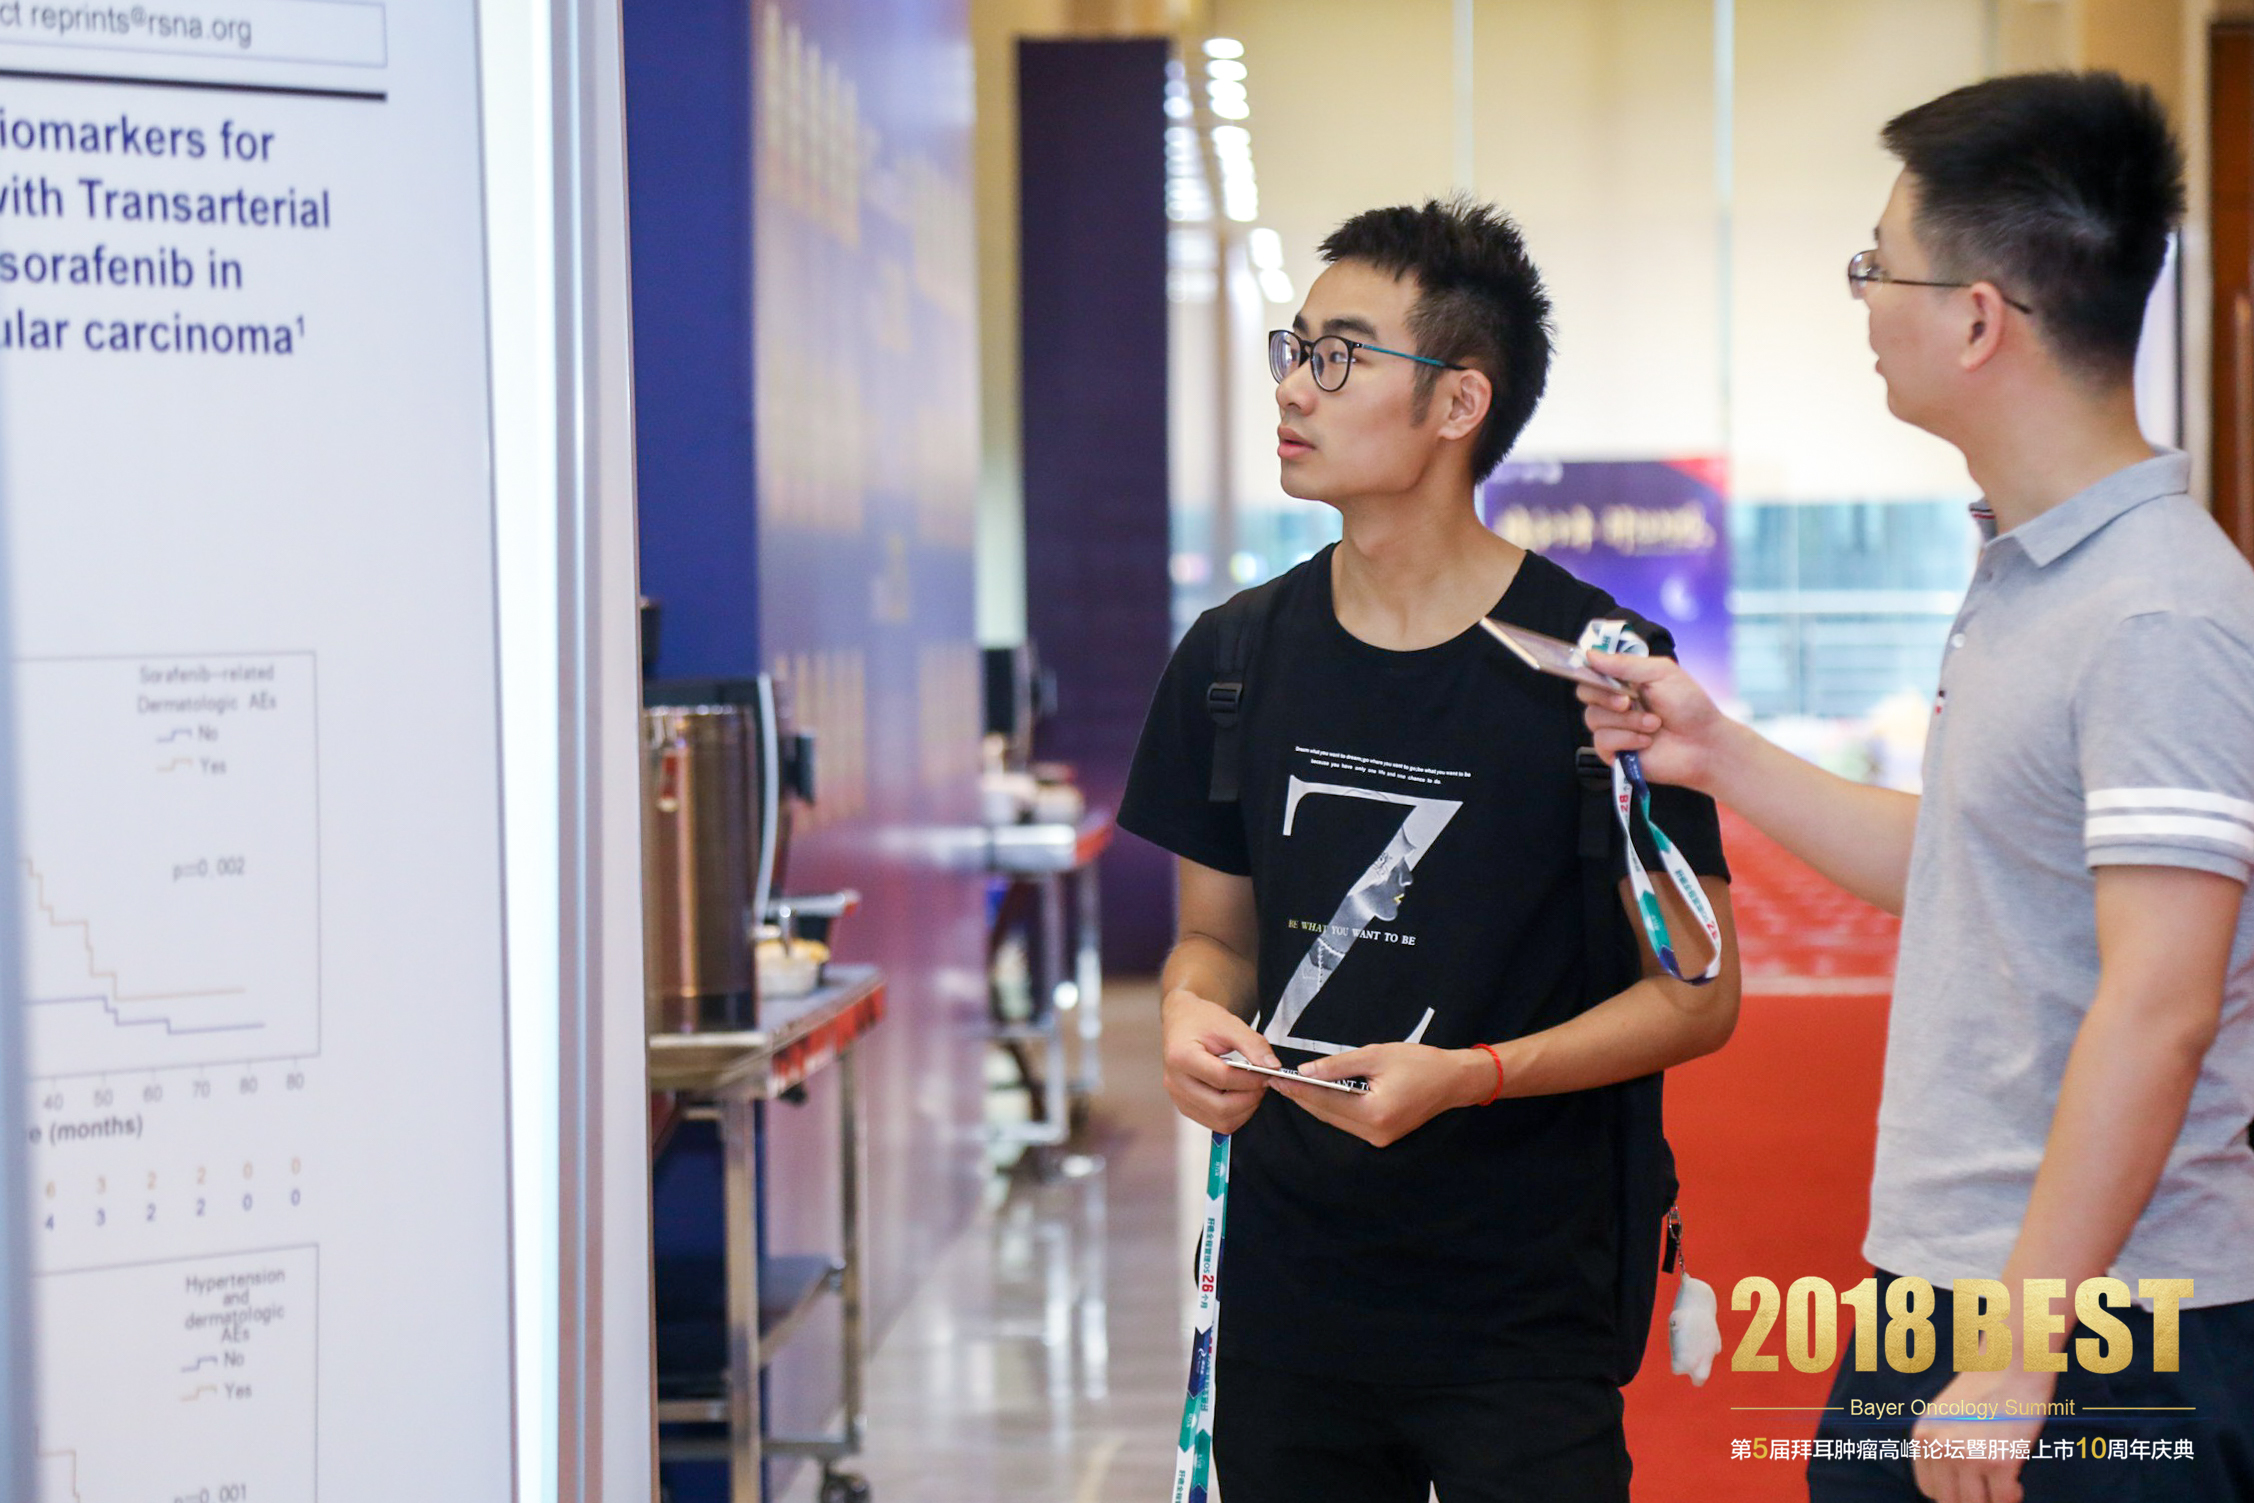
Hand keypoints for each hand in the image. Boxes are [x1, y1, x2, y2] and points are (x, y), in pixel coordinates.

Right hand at [1161, 987, 1278, 1132]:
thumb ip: (1253, 1045)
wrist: (1182, 1021)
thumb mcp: (1229, 1024)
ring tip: (1253, 1089)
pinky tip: (1241, 1095)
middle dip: (1250, 1098)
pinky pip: (1215, 1123)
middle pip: (1220, 1107)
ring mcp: (1178, 1098)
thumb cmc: (1202, 1020)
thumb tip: (1273, 1067)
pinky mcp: (1185, 1107)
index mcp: (1181, 1057)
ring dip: (1244, 1110)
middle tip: (1263, 1083)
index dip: (1250, 1079)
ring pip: (1220, 1121)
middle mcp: (1174, 1082)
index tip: (1267, 1072)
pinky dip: (1235, 1114)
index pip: (1222, 1078)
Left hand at [1274, 1043, 1490, 1146]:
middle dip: (1300, 1097)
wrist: (1453, 1081)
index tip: (1275, 1077)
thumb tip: (1305, 1072)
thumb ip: (1338, 1065)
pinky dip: (1330, 1108)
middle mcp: (1374, 1133)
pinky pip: (1347, 1122)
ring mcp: (1378, 1139)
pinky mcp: (1381, 1136)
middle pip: (1326, 1114)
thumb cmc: (1419, 1063)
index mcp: (1374, 1113)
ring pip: (1334, 1121)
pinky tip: (1315, 1094)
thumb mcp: (1376, 1055)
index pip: (1325, 1101)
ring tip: (1289, 1086)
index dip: (1298, 1089)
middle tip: (1274, 1080)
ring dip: (1313, 1103)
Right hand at [1576, 650, 1734, 792]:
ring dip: (1627, 721)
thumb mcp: (1661, 673)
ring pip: (1593, 718)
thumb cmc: (1689, 706)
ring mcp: (1614, 728)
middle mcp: (1615, 703)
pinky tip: (1647, 741)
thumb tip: (1590, 654)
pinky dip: (1626, 739)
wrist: (1704, 744)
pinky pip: (1602, 742)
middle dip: (1606, 697)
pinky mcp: (1614, 753)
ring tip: (1653, 724)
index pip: (1592, 671)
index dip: (1590, 671)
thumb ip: (1625, 663)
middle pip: (1585, 693)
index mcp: (1625, 681)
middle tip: (1629, 702)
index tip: (1597, 672)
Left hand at [1908, 1367, 2053, 1502]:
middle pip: (1951, 1502)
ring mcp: (1969, 1456)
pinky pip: (2005, 1500)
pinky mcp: (2000, 1461)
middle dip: (1973, 1500)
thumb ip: (1940, 1446)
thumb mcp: (1945, 1415)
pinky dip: (2013, 1497)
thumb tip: (1949, 1488)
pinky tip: (2017, 1483)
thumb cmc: (1984, 1390)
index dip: (1952, 1493)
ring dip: (1993, 1501)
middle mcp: (1941, 1448)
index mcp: (1924, 1437)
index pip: (1929, 1490)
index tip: (1970, 1488)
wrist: (2011, 1362)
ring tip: (2004, 1486)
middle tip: (1990, 1489)